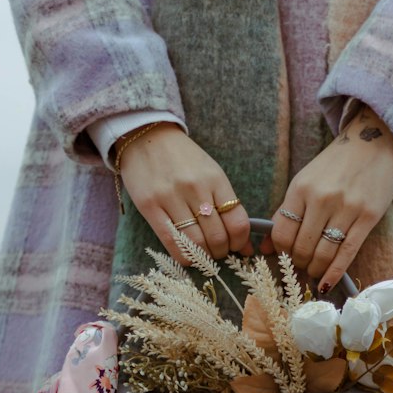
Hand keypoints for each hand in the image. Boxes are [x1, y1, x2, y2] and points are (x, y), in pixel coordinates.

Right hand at [117, 123, 252, 261]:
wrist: (146, 134)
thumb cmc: (183, 159)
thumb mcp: (210, 173)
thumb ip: (226, 206)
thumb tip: (246, 246)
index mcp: (215, 179)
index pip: (237, 222)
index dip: (240, 242)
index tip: (236, 246)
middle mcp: (195, 188)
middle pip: (217, 237)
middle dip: (221, 252)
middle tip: (217, 252)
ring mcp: (170, 197)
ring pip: (196, 243)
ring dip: (204, 257)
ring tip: (203, 254)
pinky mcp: (150, 206)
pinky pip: (172, 242)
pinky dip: (184, 256)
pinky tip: (188, 257)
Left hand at [266, 105, 392, 292]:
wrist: (374, 144)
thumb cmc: (335, 166)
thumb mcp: (305, 181)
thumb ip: (286, 213)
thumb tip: (266, 249)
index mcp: (301, 188)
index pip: (282, 233)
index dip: (281, 251)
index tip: (285, 256)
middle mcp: (322, 198)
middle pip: (302, 247)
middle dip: (298, 263)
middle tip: (301, 266)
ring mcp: (346, 208)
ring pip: (323, 254)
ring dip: (315, 269)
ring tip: (314, 271)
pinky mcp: (368, 217)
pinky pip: (347, 253)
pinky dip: (334, 273)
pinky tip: (326, 283)